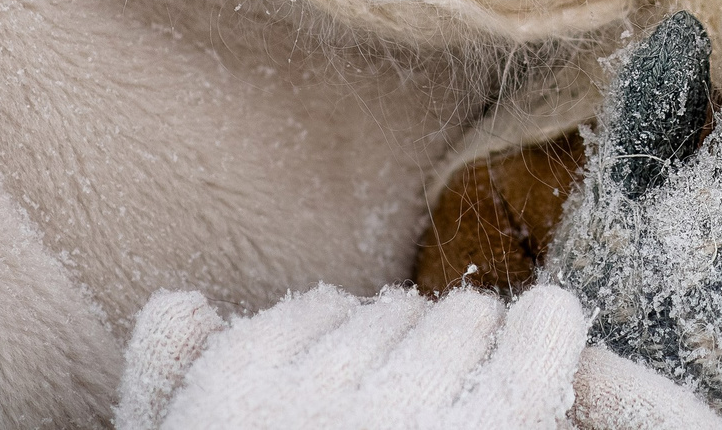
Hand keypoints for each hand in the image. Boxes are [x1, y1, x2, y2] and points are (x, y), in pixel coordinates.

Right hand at [116, 283, 721, 429]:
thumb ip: (173, 392)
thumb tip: (184, 303)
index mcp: (227, 400)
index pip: (317, 314)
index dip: (351, 360)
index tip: (358, 423)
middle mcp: (307, 398)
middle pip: (390, 314)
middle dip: (413, 355)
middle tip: (419, 427)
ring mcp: (404, 412)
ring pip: (463, 317)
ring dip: (477, 348)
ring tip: (470, 418)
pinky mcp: (498, 424)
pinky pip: (540, 328)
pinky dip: (547, 329)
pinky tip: (544, 339)